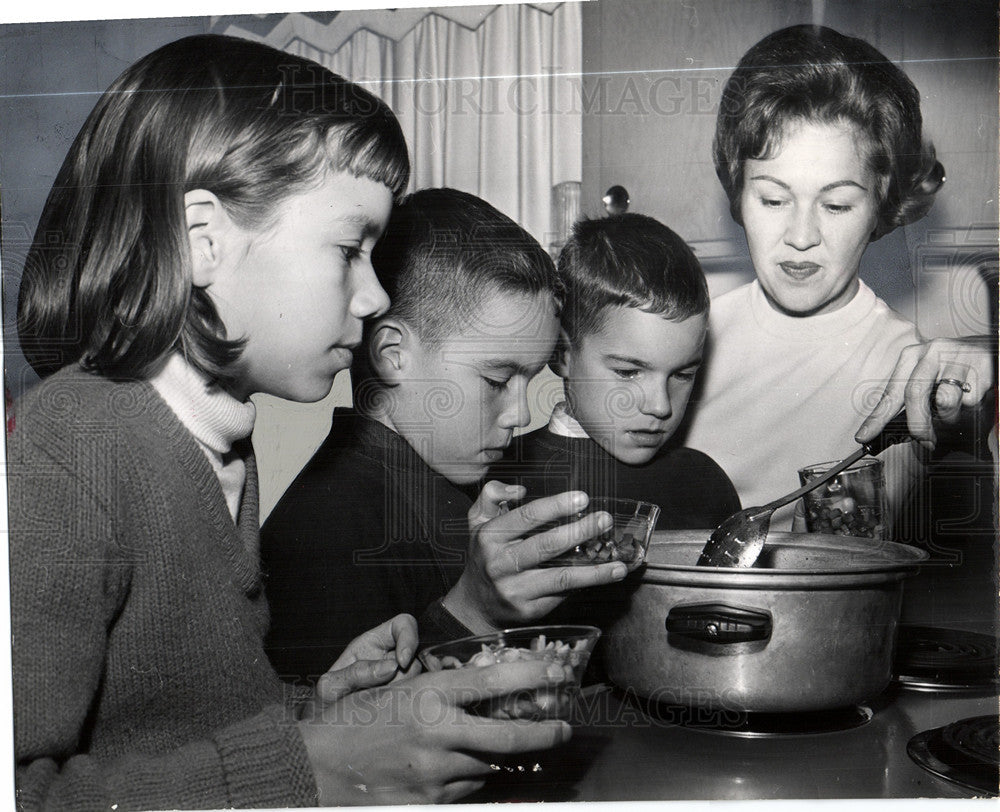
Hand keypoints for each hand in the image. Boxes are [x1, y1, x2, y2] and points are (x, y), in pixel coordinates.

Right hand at [298, 657, 573, 804]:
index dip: (531, 674)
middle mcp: (437, 734)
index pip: (492, 680)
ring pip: (488, 767)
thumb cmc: (352, 721)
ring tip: (494, 748)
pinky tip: (456, 769)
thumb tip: (480, 683)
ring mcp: (435, 774)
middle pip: (509, 737)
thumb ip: (435, 687)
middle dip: (545, 732)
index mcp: (427, 696)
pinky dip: (470, 779)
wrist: (315, 768)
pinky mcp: (429, 802)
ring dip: (496, 758)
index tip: (558, 671)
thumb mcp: (393, 689)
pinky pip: (466, 790)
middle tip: (563, 728)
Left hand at [309, 614, 419, 707]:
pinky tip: (388, 715)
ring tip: (377, 708)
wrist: (326, 736)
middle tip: (383, 694)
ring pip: (418, 681)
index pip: (403, 625)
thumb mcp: (331, 686)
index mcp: (372, 644)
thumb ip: (356, 673)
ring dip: (401, 695)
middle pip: (415, 658)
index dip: (409, 637)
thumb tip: (392, 668)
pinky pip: (417, 701)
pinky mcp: (405, 703)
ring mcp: (400, 683)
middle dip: (403, 677)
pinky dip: (406, 708)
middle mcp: (390, 660)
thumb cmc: (324, 706)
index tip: (402, 662)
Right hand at [442, 483, 628, 632]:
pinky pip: (561, 594)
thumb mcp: (477, 521)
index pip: (526, 517)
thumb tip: (520, 490)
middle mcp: (501, 564)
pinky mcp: (528, 609)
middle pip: (546, 546)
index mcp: (490, 537)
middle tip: (604, 520)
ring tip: (618, 564)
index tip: (582, 498)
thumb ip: (492, 495)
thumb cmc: (484, 555)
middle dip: (579, 532)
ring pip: (560, 577)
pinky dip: (586, 585)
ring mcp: (515, 589)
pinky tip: (605, 577)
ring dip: (593, 571)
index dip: (556, 506)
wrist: (474, 604)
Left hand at [856, 336, 996, 448]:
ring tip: (956, 408)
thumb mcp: (928, 375)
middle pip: (914, 395)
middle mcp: (931, 353)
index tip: (864, 436)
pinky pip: (970, 401)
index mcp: (912, 356)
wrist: (989, 348)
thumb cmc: (954, 367)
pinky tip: (972, 395)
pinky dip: (970, 407)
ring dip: (950, 416)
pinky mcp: (979, 367)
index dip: (876, 417)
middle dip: (917, 425)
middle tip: (924, 441)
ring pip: (945, 402)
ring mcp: (956, 358)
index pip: (890, 392)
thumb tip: (897, 429)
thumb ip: (913, 398)